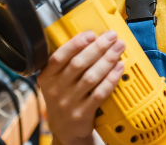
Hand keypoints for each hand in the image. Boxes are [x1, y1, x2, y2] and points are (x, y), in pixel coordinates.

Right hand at [37, 30, 125, 144]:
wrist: (65, 130)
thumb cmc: (63, 98)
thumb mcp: (56, 80)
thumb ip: (67, 62)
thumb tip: (92, 39)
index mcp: (47, 77)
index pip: (59, 57)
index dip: (76, 44)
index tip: (91, 34)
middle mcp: (55, 90)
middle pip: (78, 64)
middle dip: (98, 48)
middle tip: (111, 37)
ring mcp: (68, 103)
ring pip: (90, 77)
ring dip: (107, 60)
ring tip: (118, 49)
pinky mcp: (82, 114)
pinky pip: (99, 93)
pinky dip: (110, 79)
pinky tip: (118, 68)